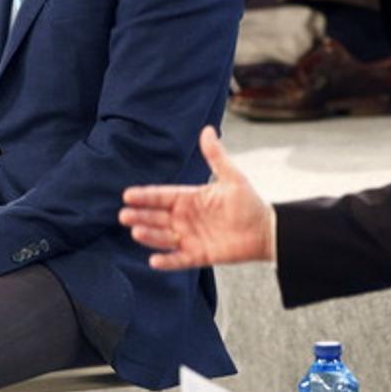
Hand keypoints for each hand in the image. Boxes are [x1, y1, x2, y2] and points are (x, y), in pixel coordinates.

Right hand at [120, 126, 275, 270]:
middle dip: (140, 216)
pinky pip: (179, 260)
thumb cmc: (249, 202)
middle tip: (124, 215)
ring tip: (136, 232)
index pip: (162, 196)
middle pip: (157, 217)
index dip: (145, 196)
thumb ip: (216, 156)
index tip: (128, 194)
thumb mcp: (232, 177)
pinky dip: (167, 261)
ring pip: (163, 237)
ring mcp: (190, 238)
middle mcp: (185, 218)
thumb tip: (208, 130)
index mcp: (189, 198)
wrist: (266, 230)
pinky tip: (154, 261)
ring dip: (150, 236)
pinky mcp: (199, 255)